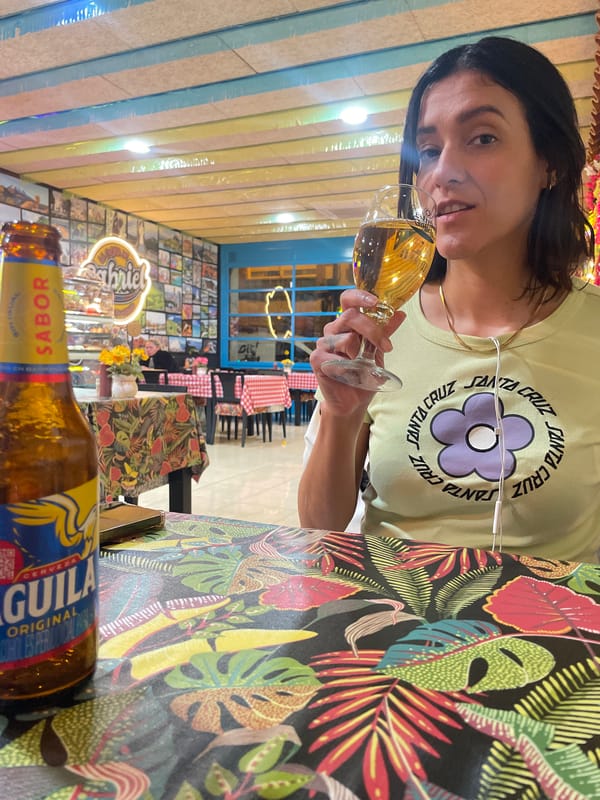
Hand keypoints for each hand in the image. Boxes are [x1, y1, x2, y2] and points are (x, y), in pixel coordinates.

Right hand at [310, 289, 405, 414]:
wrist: (353, 401)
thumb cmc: (363, 374)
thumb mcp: (378, 350)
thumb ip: (385, 331)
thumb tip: (400, 313)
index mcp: (346, 324)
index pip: (348, 300)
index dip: (360, 296)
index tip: (376, 302)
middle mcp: (333, 330)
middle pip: (351, 316)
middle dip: (372, 330)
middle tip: (386, 346)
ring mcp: (323, 344)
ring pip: (347, 338)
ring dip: (361, 354)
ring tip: (363, 368)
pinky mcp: (317, 359)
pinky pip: (336, 357)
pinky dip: (349, 367)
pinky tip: (350, 375)